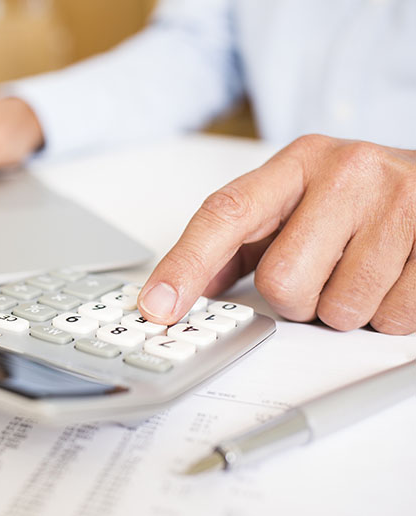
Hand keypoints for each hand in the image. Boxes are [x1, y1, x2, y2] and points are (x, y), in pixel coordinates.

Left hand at [137, 135, 415, 334]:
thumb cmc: (359, 198)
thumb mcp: (296, 203)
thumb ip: (239, 242)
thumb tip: (178, 288)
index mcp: (297, 163)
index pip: (226, 214)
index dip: (186, 264)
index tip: (158, 305)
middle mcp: (347, 172)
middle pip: (282, 280)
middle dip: (296, 299)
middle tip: (321, 274)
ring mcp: (399, 202)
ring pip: (339, 309)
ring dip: (344, 310)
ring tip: (362, 271)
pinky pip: (392, 317)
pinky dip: (387, 314)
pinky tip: (393, 277)